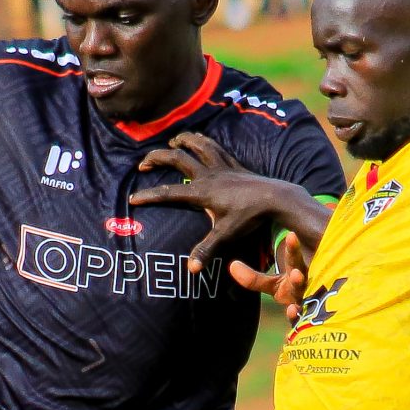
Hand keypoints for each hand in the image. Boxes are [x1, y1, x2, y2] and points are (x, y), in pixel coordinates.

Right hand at [129, 133, 317, 275]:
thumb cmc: (250, 217)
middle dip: (157, 158)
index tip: (133, 199)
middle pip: (177, 158)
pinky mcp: (235, 164)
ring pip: (198, 144)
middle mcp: (209, 175)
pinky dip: (205, 141)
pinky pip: (216, 147)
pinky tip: (201, 142)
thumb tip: (191, 270)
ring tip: (173, 141)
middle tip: (143, 164)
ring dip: (183, 140)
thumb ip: (206, 249)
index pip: (168, 193)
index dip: (148, 195)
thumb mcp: (226, 235)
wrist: (277, 198)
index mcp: (202, 191)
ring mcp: (222, 167)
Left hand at [239, 231, 312, 316]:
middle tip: (296, 274)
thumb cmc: (291, 293)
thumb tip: (232, 266)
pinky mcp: (307, 317)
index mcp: (297, 272)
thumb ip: (253, 278)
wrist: (311, 311)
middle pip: (302, 279)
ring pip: (306, 299)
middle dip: (298, 277)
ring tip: (293, 303)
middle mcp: (305, 286)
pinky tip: (291, 318)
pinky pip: (300, 319)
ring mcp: (307, 302)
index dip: (293, 248)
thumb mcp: (272, 285)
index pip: (294, 258)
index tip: (292, 235)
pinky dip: (295, 318)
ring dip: (299, 300)